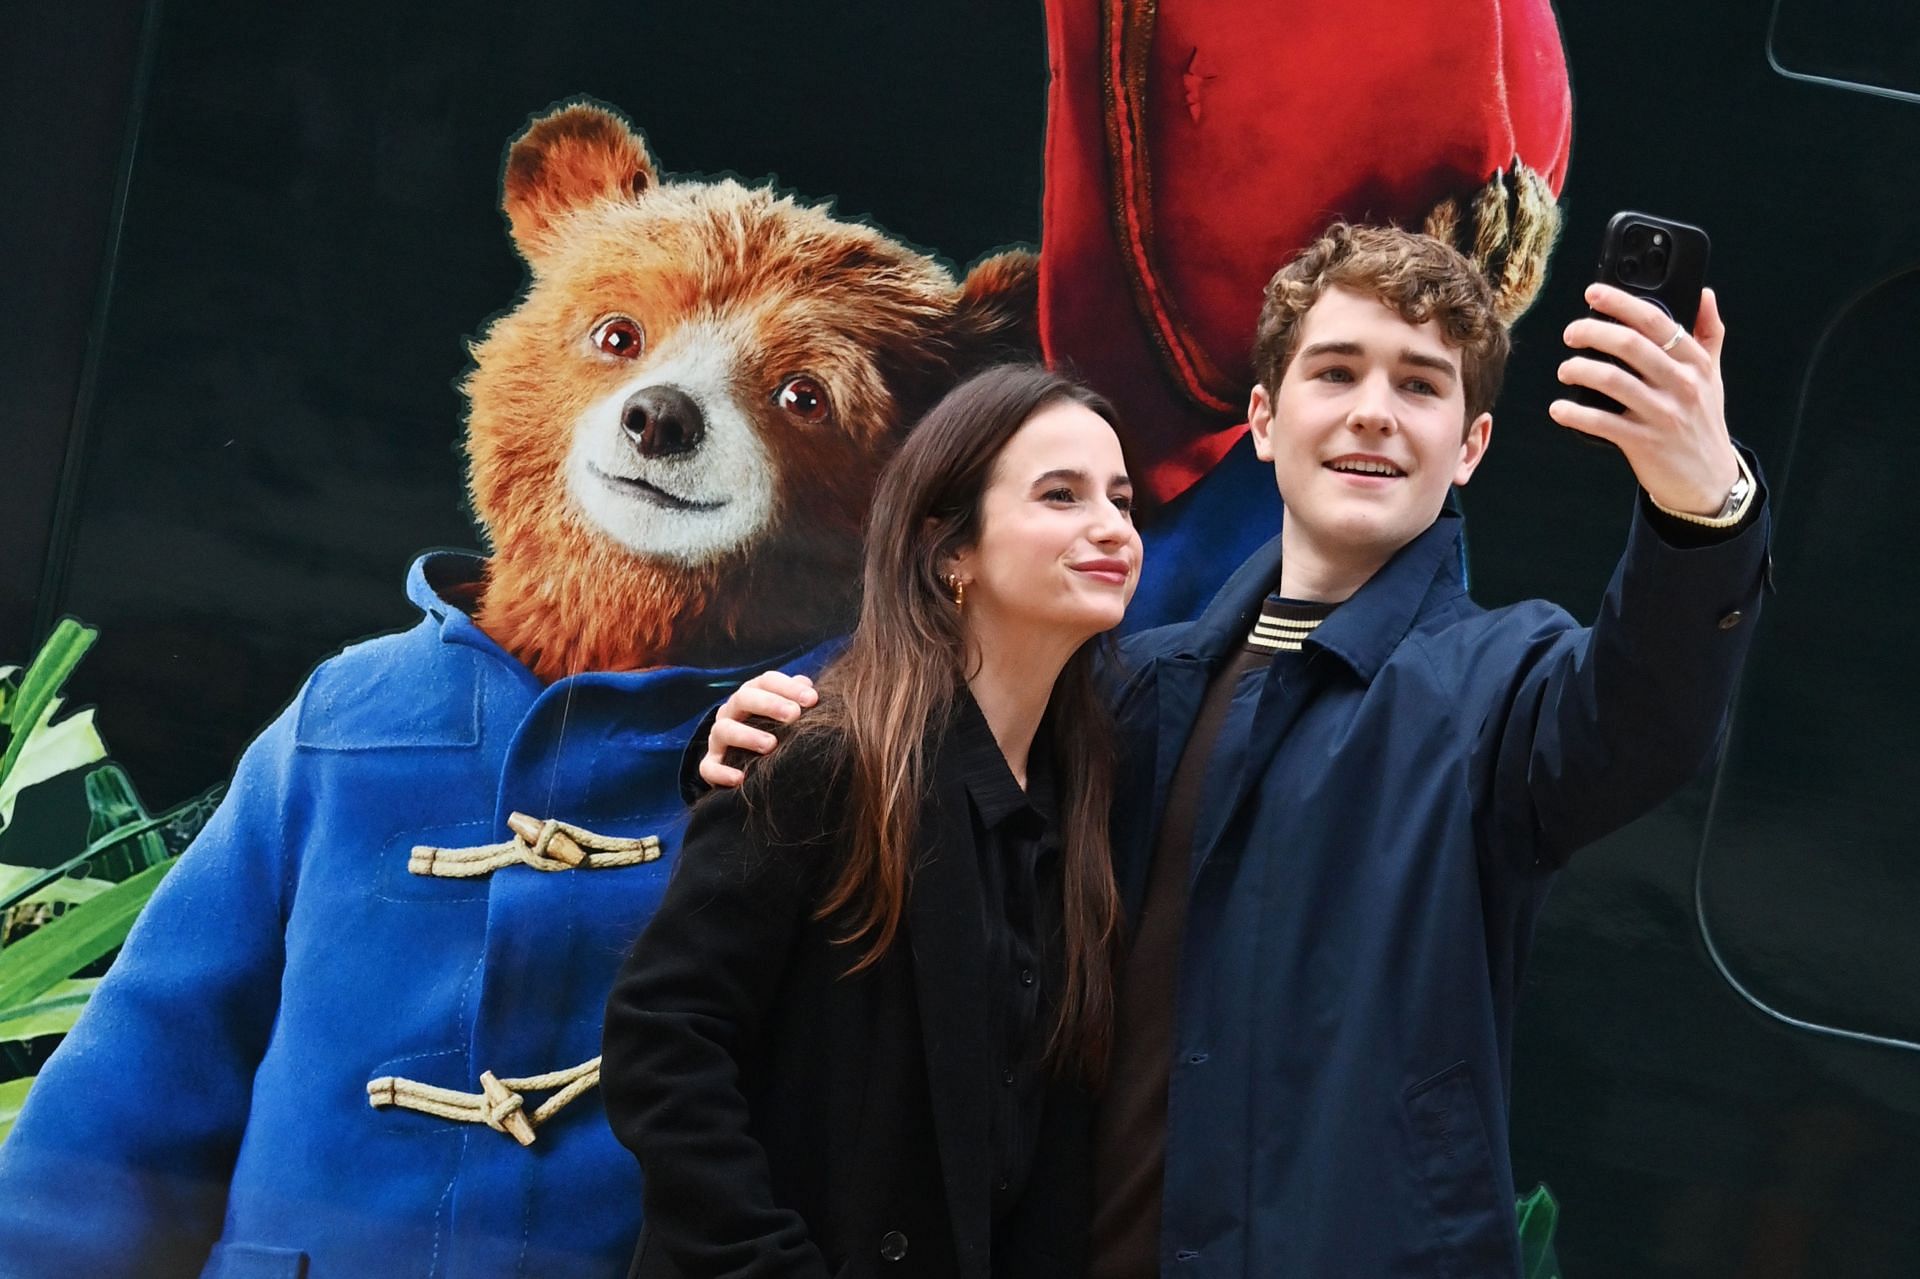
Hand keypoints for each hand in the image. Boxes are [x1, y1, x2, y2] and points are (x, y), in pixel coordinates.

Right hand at [697, 671, 817, 788]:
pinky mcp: (711, 764)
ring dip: (746, 735)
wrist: (744, 761)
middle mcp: (731, 712)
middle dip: (769, 704)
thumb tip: (809, 688)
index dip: (789, 687)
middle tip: (794, 715)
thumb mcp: (785, 712)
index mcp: (752, 694)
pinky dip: (722, 772)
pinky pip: (709, 767)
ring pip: (723, 729)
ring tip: (770, 745)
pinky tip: (740, 778)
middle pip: (743, 698)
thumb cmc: (774, 730)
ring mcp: (718, 738)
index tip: (812, 700)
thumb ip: (796, 699)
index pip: (767, 681)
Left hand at [1549, 284, 1741, 515]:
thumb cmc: (1702, 420)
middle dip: (1592, 332)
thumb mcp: (1712, 375)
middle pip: (1629, 346)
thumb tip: (1705, 293)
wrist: (1707, 479)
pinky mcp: (1644, 443)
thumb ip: (1709, 333)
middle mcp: (1681, 384)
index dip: (1621, 304)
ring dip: (1579, 369)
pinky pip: (1602, 423)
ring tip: (1565, 369)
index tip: (1593, 294)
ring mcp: (1662, 414)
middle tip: (1570, 333)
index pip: (1657, 322)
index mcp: (1694, 362)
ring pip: (1612, 381)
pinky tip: (1559, 409)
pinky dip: (1574, 414)